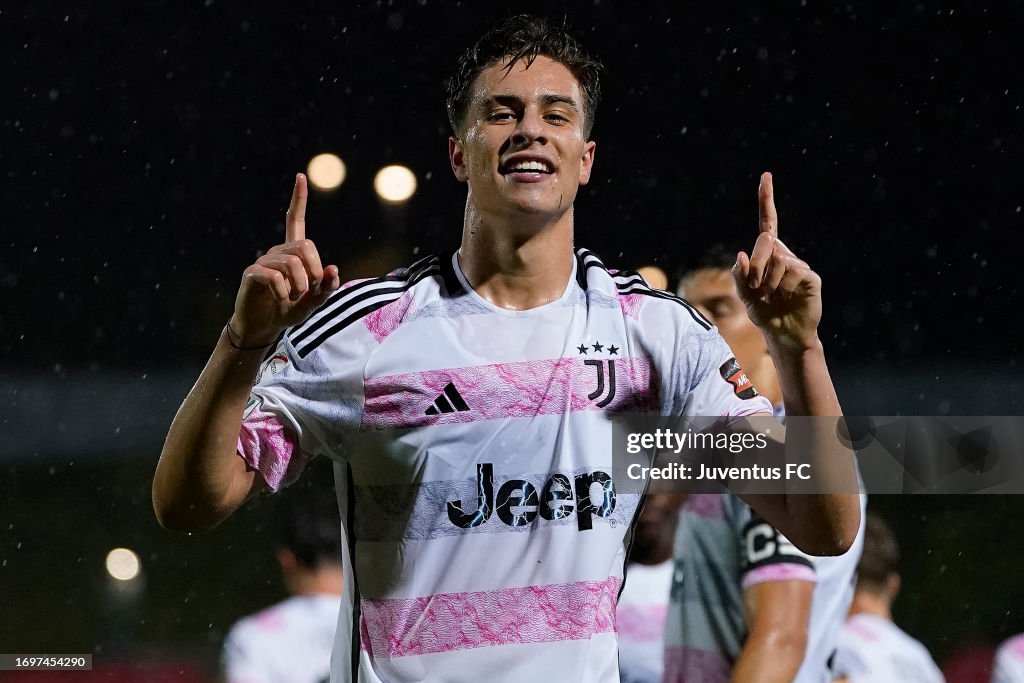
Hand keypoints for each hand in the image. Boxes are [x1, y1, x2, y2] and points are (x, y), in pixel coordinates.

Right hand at [228, 174, 341, 344]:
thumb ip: (326, 287)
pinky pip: (274, 277)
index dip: (299, 200)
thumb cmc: (289, 310)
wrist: (263, 327)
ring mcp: (263, 261)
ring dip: (300, 286)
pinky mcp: (251, 273)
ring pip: (292, 263)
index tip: (301, 177)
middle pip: (305, 246)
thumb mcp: (314, 302)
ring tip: (292, 298)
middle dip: (314, 271)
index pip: (295, 220)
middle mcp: (277, 251)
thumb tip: (333, 268)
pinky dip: (284, 293)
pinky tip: (280, 299)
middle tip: (309, 291)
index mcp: (293, 253)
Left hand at [733, 172, 821, 350]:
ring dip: (768, 283)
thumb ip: (740, 276)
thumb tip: (741, 254)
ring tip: (773, 297)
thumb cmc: (764, 313)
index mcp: (767, 255)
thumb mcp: (745, 296)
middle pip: (765, 242)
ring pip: (777, 260)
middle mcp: (784, 255)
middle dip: (755, 267)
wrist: (785, 333)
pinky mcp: (810, 276)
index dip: (766, 200)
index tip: (766, 177)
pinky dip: (783, 286)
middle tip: (757, 289)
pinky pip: (792, 271)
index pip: (768, 223)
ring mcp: (798, 265)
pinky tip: (788, 297)